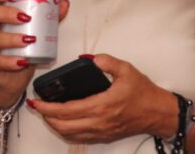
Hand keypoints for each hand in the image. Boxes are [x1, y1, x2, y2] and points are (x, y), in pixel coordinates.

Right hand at [0, 0, 69, 107]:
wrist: (11, 78)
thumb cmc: (20, 50)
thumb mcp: (33, 30)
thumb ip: (47, 16)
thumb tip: (63, 3)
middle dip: (7, 13)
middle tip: (25, 17)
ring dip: (12, 38)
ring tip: (28, 40)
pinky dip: (10, 61)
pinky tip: (22, 61)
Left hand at [28, 54, 177, 143]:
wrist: (158, 113)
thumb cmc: (143, 92)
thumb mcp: (126, 70)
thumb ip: (107, 62)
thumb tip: (89, 58)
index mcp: (101, 106)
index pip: (66, 110)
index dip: (47, 108)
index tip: (35, 101)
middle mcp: (98, 122)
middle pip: (63, 125)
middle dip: (45, 117)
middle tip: (36, 106)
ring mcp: (101, 132)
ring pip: (69, 134)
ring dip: (54, 125)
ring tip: (45, 113)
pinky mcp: (104, 136)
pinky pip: (79, 138)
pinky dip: (66, 131)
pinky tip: (62, 122)